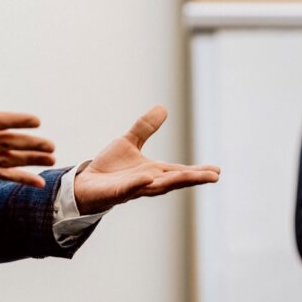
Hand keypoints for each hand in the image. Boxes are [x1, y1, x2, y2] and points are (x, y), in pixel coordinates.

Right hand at [0, 62, 55, 186]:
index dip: (17, 121)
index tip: (36, 120)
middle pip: (7, 144)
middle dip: (31, 144)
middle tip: (50, 144)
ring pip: (7, 160)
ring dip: (31, 160)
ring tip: (51, 158)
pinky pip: (1, 175)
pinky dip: (20, 178)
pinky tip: (38, 181)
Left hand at [72, 106, 220, 213]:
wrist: (85, 184)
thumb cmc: (110, 168)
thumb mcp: (129, 142)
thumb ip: (145, 127)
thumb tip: (164, 108)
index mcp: (154, 171)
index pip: (180, 172)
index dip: (197, 172)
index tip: (217, 171)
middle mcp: (147, 182)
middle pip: (175, 180)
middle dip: (193, 178)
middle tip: (214, 176)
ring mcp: (133, 189)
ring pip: (157, 186)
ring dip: (175, 182)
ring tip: (193, 177)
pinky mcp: (115, 193)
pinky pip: (128, 189)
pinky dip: (138, 184)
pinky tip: (148, 178)